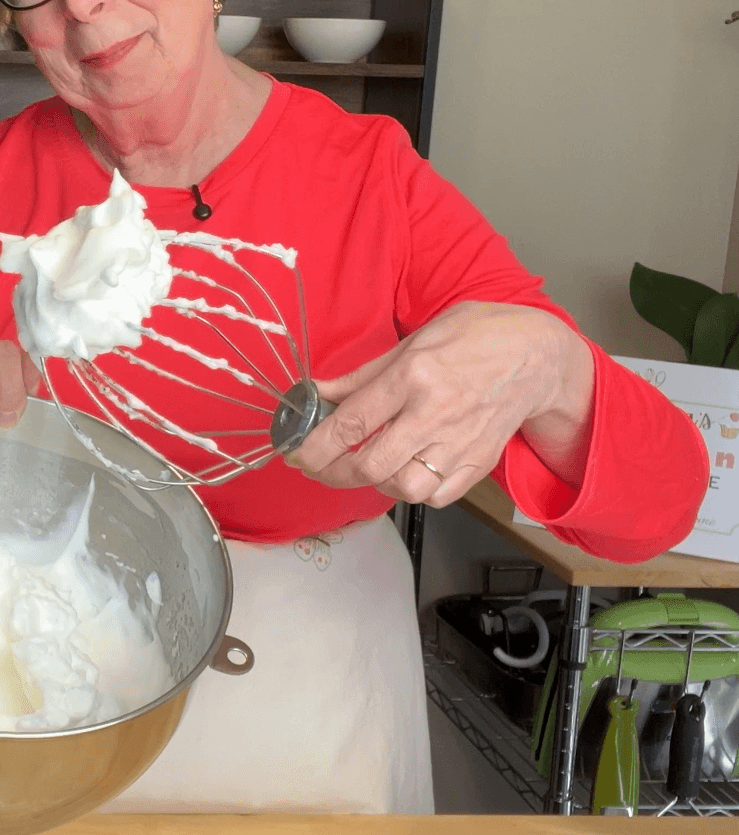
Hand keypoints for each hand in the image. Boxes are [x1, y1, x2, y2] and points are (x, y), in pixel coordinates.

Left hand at [285, 301, 594, 504]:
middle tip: (318, 466)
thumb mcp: (413, 340)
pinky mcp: (479, 462)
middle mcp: (436, 414)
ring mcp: (461, 443)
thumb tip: (317, 393)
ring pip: (403, 488)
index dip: (316, 446)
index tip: (295, 454)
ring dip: (373, 484)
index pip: (353, 423)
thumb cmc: (474, 337)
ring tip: (361, 466)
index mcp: (415, 376)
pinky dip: (412, 492)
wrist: (538, 354)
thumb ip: (362, 375)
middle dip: (333, 473)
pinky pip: (436, 497)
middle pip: (372, 465)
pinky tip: (401, 472)